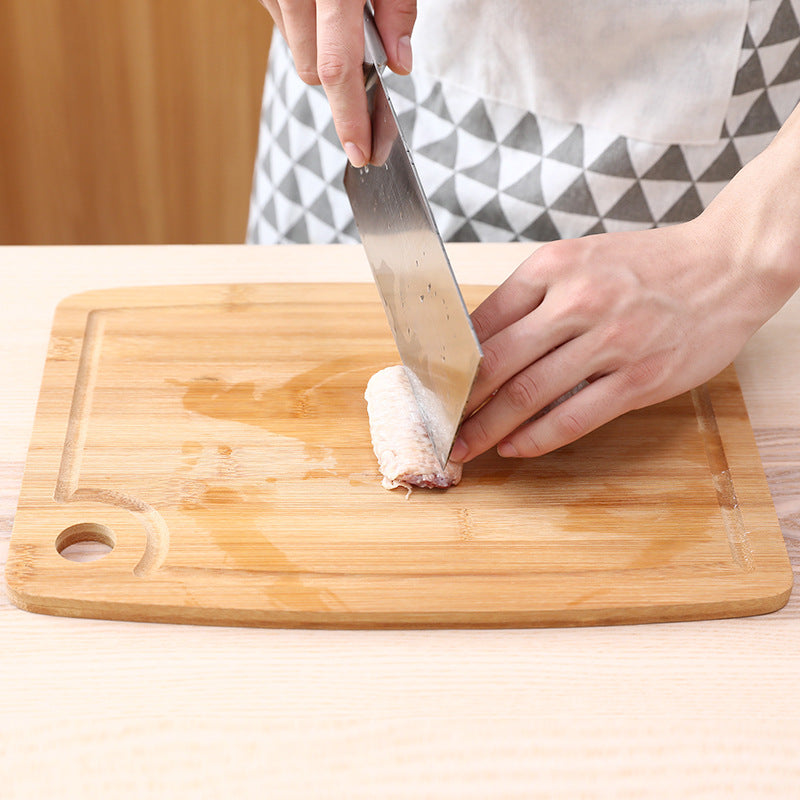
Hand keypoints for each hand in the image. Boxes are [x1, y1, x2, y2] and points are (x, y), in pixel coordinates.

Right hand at [259, 1, 415, 166]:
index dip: (350, 117)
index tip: (360, 151)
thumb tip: (399, 63)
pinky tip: (321, 5)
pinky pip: (285, 29)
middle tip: (367, 43)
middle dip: (342, 75)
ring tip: (341, 9)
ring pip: (298, 55)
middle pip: (313, 73)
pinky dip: (307, 28)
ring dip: (322, 49)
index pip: (337, 69)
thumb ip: (398, 10)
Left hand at [450, 122, 799, 461]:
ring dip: (490, 427)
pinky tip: (516, 448)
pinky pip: (574, 416)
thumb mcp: (581, 260)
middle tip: (441, 427)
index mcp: (554, 267)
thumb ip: (533, 297)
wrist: (727, 265)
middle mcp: (578, 301)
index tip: (436, 386)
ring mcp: (610, 341)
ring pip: (530, 393)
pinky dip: (538, 438)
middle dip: (462, 403)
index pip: (483, 321)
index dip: (452, 361)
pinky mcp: (640, 377)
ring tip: (467, 447)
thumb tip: (482, 342)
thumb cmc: (647, 265)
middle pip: (498, 362)